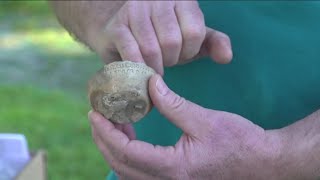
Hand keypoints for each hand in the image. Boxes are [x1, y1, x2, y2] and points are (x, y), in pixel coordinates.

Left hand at [89, 74, 282, 179]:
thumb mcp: (204, 120)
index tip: (95, 113)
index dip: (106, 132)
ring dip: (115, 147)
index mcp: (172, 168)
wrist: (262, 163)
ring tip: (113, 122)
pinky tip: (131, 136)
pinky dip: (129, 154)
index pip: (126, 152)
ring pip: (129, 172)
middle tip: (98, 116)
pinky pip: (141, 173)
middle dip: (104, 140)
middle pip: (121, 165)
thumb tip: (149, 83)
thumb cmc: (238, 142)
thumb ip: (173, 104)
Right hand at [93, 1, 232, 74]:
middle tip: (165, 61)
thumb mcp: (190, 37)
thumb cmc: (159, 35)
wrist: (120, 30)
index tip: (181, 54)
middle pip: (172, 41)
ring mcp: (134, 10)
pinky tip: (141, 69)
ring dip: (155, 66)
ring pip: (152, 49)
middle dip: (171, 59)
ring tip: (154, 66)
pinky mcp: (116, 26)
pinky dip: (140, 67)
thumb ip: (211, 43)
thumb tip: (227, 56)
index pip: (194, 31)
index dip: (190, 51)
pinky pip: (132, 52)